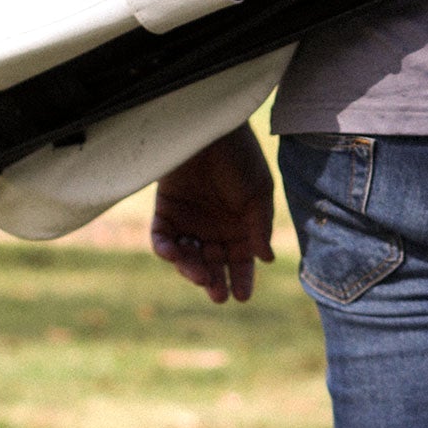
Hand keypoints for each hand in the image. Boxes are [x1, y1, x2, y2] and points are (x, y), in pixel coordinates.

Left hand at [151, 125, 275, 303]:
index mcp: (239, 228)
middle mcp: (213, 229)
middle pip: (211, 265)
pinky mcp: (166, 211)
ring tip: (200, 276)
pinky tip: (174, 253)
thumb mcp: (258, 193)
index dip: (241, 280)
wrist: (210, 131)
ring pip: (186, 257)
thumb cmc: (240, 160)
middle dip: (214, 282)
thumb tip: (265, 259)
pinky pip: (162, 238)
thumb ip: (260, 227)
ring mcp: (189, 222)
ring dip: (191, 270)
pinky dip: (165, 249)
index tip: (241, 296)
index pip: (240, 262)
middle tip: (217, 294)